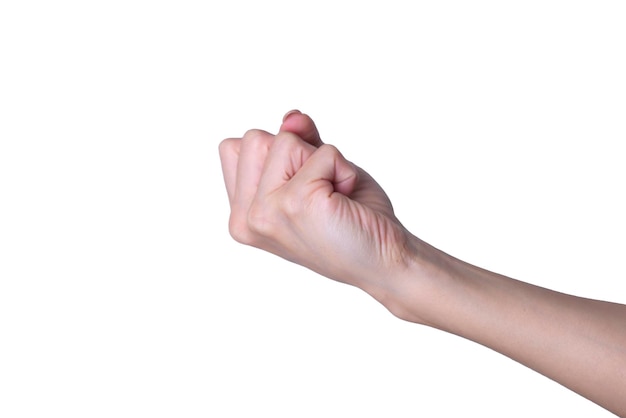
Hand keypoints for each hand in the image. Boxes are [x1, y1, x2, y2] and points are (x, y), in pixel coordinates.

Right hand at [218, 111, 415, 303]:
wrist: (386, 259)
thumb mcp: (316, 170)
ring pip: (285, 140)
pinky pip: (324, 153)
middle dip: (297, 154)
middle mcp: (245, 219)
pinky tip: (345, 201)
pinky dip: (343, 169)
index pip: (235, 147)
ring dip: (321, 161)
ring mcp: (266, 213)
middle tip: (322, 193)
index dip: (277, 155)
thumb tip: (292, 118)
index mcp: (241, 216)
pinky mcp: (296, 204)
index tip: (303, 186)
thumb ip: (296, 140)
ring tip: (333, 197)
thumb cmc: (351, 218)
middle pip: (253, 139)